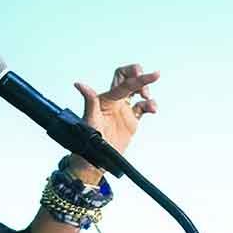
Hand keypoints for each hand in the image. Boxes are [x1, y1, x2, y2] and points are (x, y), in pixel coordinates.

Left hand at [69, 64, 159, 178]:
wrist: (98, 158)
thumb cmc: (89, 139)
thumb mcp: (89, 119)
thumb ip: (89, 101)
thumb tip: (79, 84)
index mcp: (107, 98)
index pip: (122, 81)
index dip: (134, 75)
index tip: (142, 73)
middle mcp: (116, 101)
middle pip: (129, 79)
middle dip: (141, 76)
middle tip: (152, 77)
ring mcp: (124, 109)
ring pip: (138, 92)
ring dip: (146, 90)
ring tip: (148, 99)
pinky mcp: (131, 120)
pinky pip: (143, 108)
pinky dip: (150, 106)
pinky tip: (153, 109)